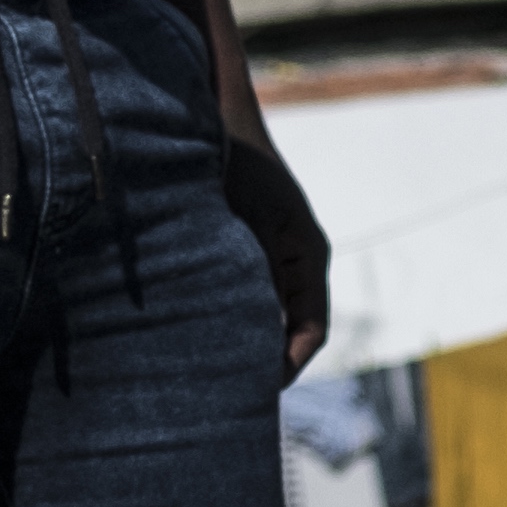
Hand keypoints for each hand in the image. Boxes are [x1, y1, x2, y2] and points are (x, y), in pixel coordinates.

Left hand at [223, 123, 332, 374]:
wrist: (215, 111)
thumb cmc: (229, 158)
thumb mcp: (238, 221)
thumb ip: (248, 275)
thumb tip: (249, 335)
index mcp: (307, 254)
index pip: (310, 329)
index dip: (287, 365)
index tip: (259, 392)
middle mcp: (298, 259)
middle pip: (290, 330)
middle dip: (263, 363)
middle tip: (228, 395)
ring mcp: (274, 253)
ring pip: (268, 315)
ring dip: (245, 341)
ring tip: (211, 371)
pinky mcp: (249, 247)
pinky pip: (250, 295)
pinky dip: (231, 318)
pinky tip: (197, 330)